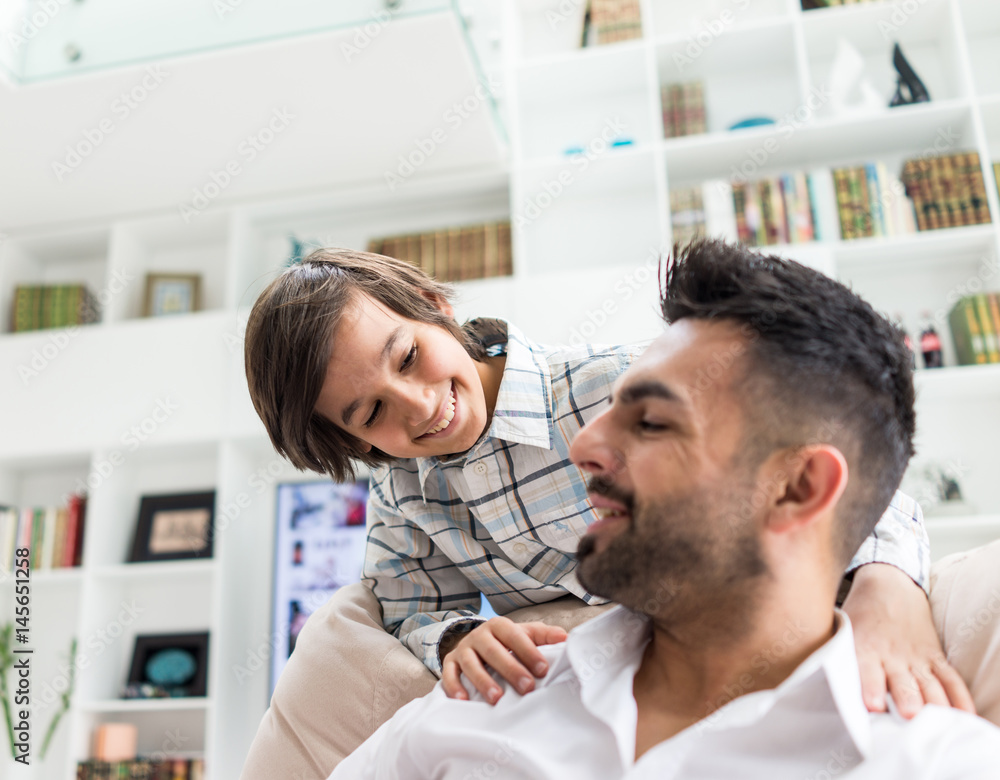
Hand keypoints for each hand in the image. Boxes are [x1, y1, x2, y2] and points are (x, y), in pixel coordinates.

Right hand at [441, 617, 566, 703]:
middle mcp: (479, 635)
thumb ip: (544, 635)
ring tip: (497, 698)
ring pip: (471, 663)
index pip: (514, 636)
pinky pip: (449, 674)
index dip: (529, 652)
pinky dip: (454, 686)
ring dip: (483, 681)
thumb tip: (565, 638)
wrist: (476, 644)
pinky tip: (464, 700)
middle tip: (527, 687)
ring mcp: (463, 649)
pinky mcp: (450, 663)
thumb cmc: (506, 643)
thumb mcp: (525, 635)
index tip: (543, 670)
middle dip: (510, 669)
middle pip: (493, 650)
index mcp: (499, 625)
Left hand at [843, 563, 974, 717]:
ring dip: (933, 703)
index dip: (871, 688)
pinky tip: (962, 713)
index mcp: (865, 647)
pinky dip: (959, 697)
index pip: (868, 670)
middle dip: (906, 699)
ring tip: (934, 719)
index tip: (873, 705)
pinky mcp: (933, 656)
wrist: (889, 584)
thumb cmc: (859, 614)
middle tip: (907, 714)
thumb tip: (805, 678)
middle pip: (903, 682)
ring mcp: (916, 656)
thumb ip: (831, 653)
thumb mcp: (841, 628)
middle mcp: (892, 655)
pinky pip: (950, 678)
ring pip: (929, 684)